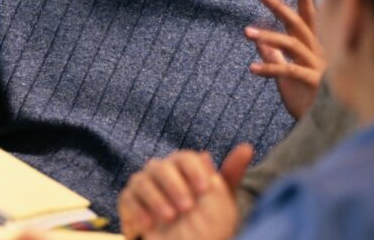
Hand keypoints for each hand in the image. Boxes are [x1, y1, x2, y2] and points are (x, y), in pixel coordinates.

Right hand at [119, 145, 252, 239]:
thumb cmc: (204, 220)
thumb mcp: (222, 199)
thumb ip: (231, 174)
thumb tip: (246, 147)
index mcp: (182, 167)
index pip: (184, 158)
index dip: (194, 171)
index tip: (205, 189)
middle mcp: (160, 171)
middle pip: (161, 167)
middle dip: (174, 186)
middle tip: (188, 207)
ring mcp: (142, 184)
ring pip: (141, 181)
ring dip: (156, 198)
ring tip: (170, 217)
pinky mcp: (128, 201)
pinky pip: (127, 198)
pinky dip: (137, 210)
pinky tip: (149, 224)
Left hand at [247, 0, 324, 119]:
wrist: (328, 131)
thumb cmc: (309, 103)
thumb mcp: (288, 78)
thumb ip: (276, 59)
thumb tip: (261, 44)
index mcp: (316, 51)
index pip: (310, 20)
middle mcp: (320, 54)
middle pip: (299, 25)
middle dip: (280, 7)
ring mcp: (319, 68)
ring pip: (293, 45)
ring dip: (268, 37)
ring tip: (245, 32)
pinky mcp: (315, 84)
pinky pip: (290, 71)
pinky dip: (270, 68)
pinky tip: (251, 69)